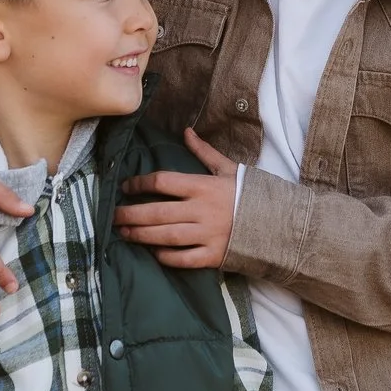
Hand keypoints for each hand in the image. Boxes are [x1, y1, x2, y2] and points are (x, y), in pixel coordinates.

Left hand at [112, 129, 239, 268]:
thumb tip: (186, 132)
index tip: (126, 186)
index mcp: (203, 186)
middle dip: (131, 214)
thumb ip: (204, 152)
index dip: (140, 184)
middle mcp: (202, 211)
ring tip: (124, 233)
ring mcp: (206, 235)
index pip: (163, 182)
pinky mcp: (212, 256)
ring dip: (141, 235)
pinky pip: (182, 259)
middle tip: (113, 216)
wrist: (277, 223)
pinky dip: (165, 257)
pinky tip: (153, 252)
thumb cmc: (249, 193)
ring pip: (165, 237)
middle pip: (157, 212)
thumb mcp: (228, 168)